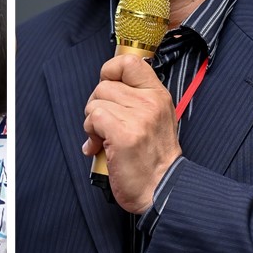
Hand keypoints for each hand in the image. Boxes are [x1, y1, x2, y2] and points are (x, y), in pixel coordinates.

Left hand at [82, 55, 180, 213]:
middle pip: (104, 85)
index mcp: (159, 96)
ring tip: (105, 138)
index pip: (129, 62)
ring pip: (95, 102)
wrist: (162, 189)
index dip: (110, 71)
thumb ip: (137, 100)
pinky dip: (91, 134)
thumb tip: (107, 86)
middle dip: (97, 105)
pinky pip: (94, 118)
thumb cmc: (154, 160)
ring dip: (92, 122)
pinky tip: (100, 147)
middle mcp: (150, 103)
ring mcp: (138, 118)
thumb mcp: (156, 120)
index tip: (109, 88)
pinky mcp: (124, 134)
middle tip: (105, 125)